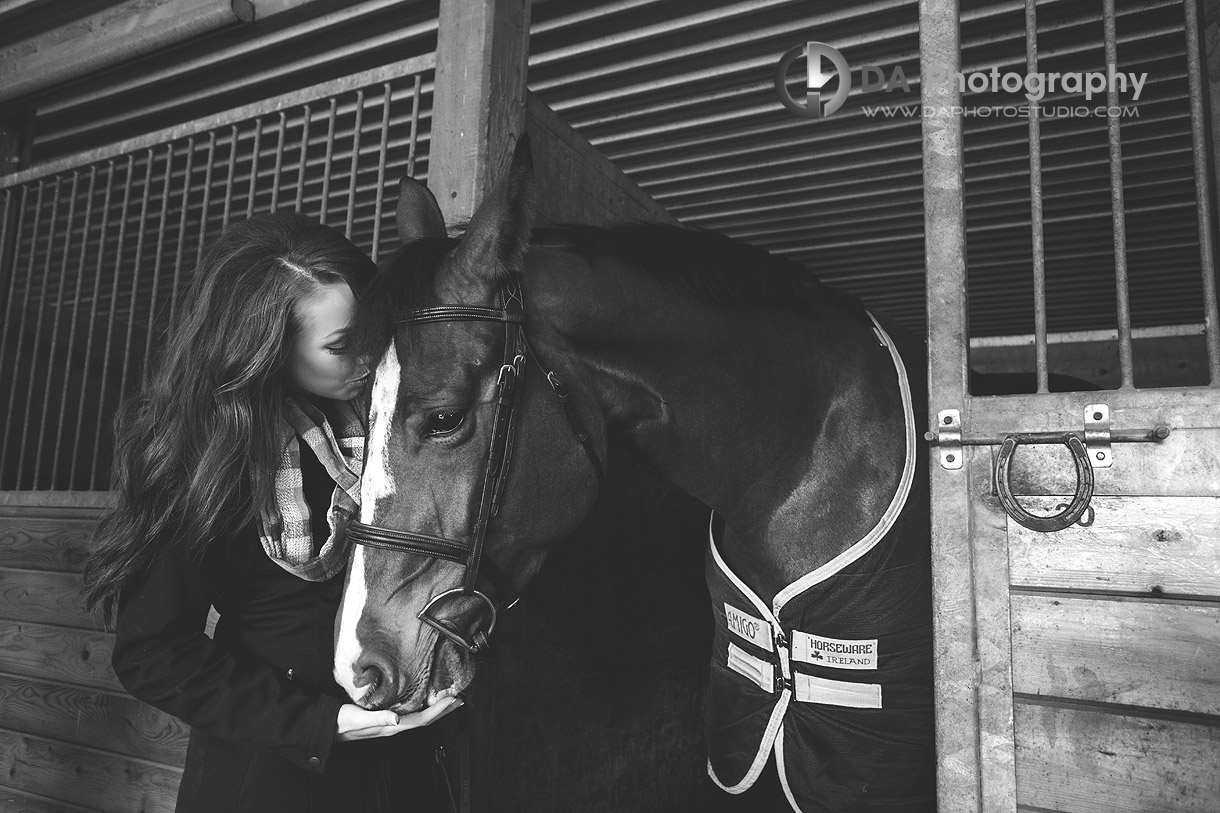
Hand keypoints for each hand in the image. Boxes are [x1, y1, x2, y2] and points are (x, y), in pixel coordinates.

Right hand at [334, 695, 462, 741]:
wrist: (328, 726)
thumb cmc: (342, 722)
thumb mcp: (359, 718)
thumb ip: (378, 718)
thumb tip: (398, 719)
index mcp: (391, 727)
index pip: (422, 719)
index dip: (439, 710)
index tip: (454, 700)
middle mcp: (394, 726)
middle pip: (426, 720)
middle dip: (443, 711)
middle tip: (459, 699)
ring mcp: (391, 723)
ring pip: (420, 717)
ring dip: (435, 709)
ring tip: (448, 700)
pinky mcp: (385, 717)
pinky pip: (410, 713)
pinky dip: (422, 706)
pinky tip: (424, 699)